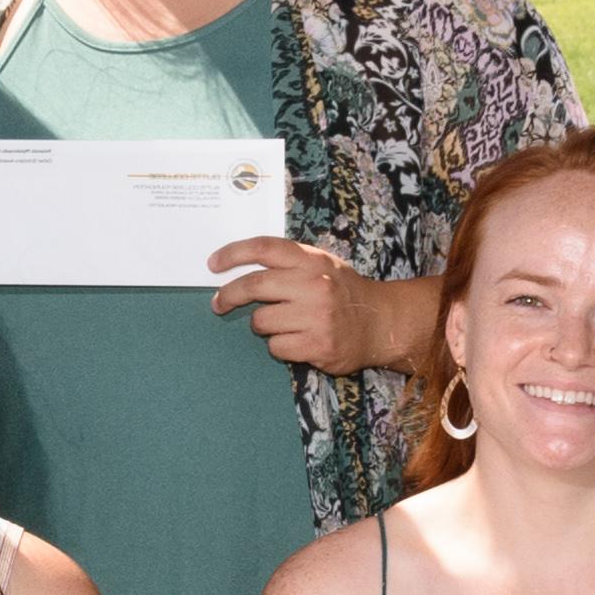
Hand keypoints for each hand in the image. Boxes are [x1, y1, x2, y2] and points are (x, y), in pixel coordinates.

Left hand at [207, 239, 416, 376]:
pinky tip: (297, 341)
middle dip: (228, 296)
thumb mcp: (321, 265)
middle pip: (253, 285)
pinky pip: (276, 347)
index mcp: (311, 260)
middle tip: (218, 304)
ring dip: (263, 325)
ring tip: (284, 324)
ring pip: (261, 321)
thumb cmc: (343, 293)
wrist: (381, 324)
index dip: (233, 254)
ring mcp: (316, 316)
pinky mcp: (317, 345)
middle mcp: (313, 284)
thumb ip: (288, 263)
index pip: (264, 248)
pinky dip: (279, 346)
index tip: (213, 264)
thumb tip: (238, 268)